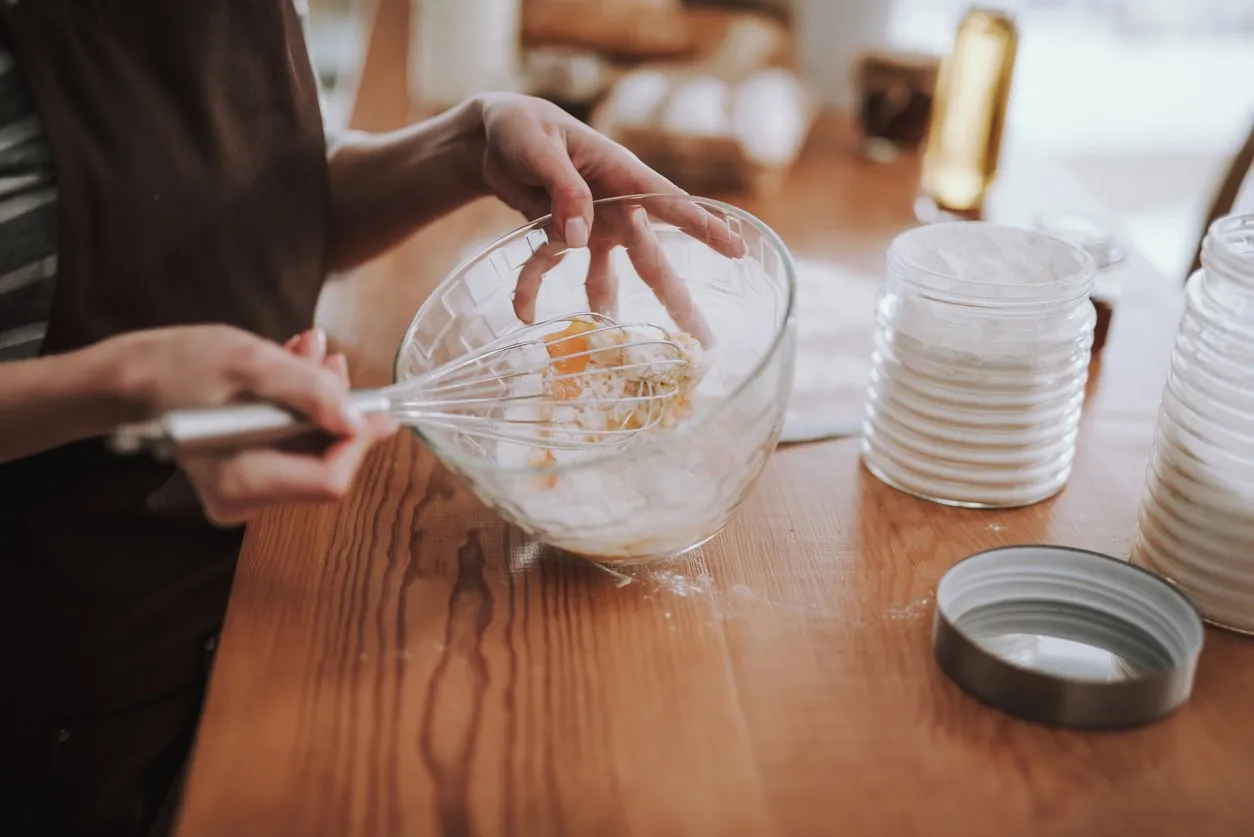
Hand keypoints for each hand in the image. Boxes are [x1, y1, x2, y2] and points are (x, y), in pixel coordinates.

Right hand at [106, 325, 393, 524]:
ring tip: (309, 353)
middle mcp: (244, 502)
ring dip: (320, 401)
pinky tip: (293, 372)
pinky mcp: (246, 481)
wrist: (132, 378)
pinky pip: (292, 448)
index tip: (373, 404)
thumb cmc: (179, 366)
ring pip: (311, 452)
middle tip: (331, 360)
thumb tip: (358, 420)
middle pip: (324, 465)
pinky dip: (300, 409)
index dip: (359, 442)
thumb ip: (308, 390)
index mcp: (241, 482)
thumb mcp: (250, 363)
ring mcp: (244, 495)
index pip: (329, 479)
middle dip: (338, 410)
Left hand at [474, 93, 744, 341]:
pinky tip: (523, 312)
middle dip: (675, 297)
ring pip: (609, 274)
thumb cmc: (522, 127)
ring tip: (621, 352)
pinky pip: (550, 268)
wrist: (493, 135)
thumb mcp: (539, 150)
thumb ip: (564, 191)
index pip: (669, 203)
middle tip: (700, 338)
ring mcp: (591, 225)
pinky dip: (533, 287)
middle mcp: (615, 206)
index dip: (703, 226)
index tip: (736, 249)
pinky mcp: (564, 237)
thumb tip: (580, 238)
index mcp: (620, 174)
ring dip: (611, 309)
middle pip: (650, 256)